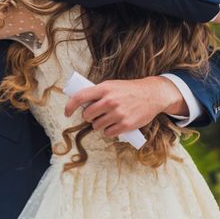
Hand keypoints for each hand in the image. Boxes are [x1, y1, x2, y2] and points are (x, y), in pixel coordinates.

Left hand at [64, 76, 183, 136]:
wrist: (152, 94)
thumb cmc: (129, 90)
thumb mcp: (112, 85)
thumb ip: (98, 93)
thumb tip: (81, 104)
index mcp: (104, 88)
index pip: (80, 97)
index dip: (70, 106)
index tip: (66, 113)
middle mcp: (110, 101)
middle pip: (87, 115)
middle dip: (89, 117)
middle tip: (96, 114)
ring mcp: (118, 113)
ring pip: (96, 126)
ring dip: (99, 124)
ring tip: (107, 119)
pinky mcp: (125, 124)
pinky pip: (108, 133)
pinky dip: (108, 131)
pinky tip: (114, 125)